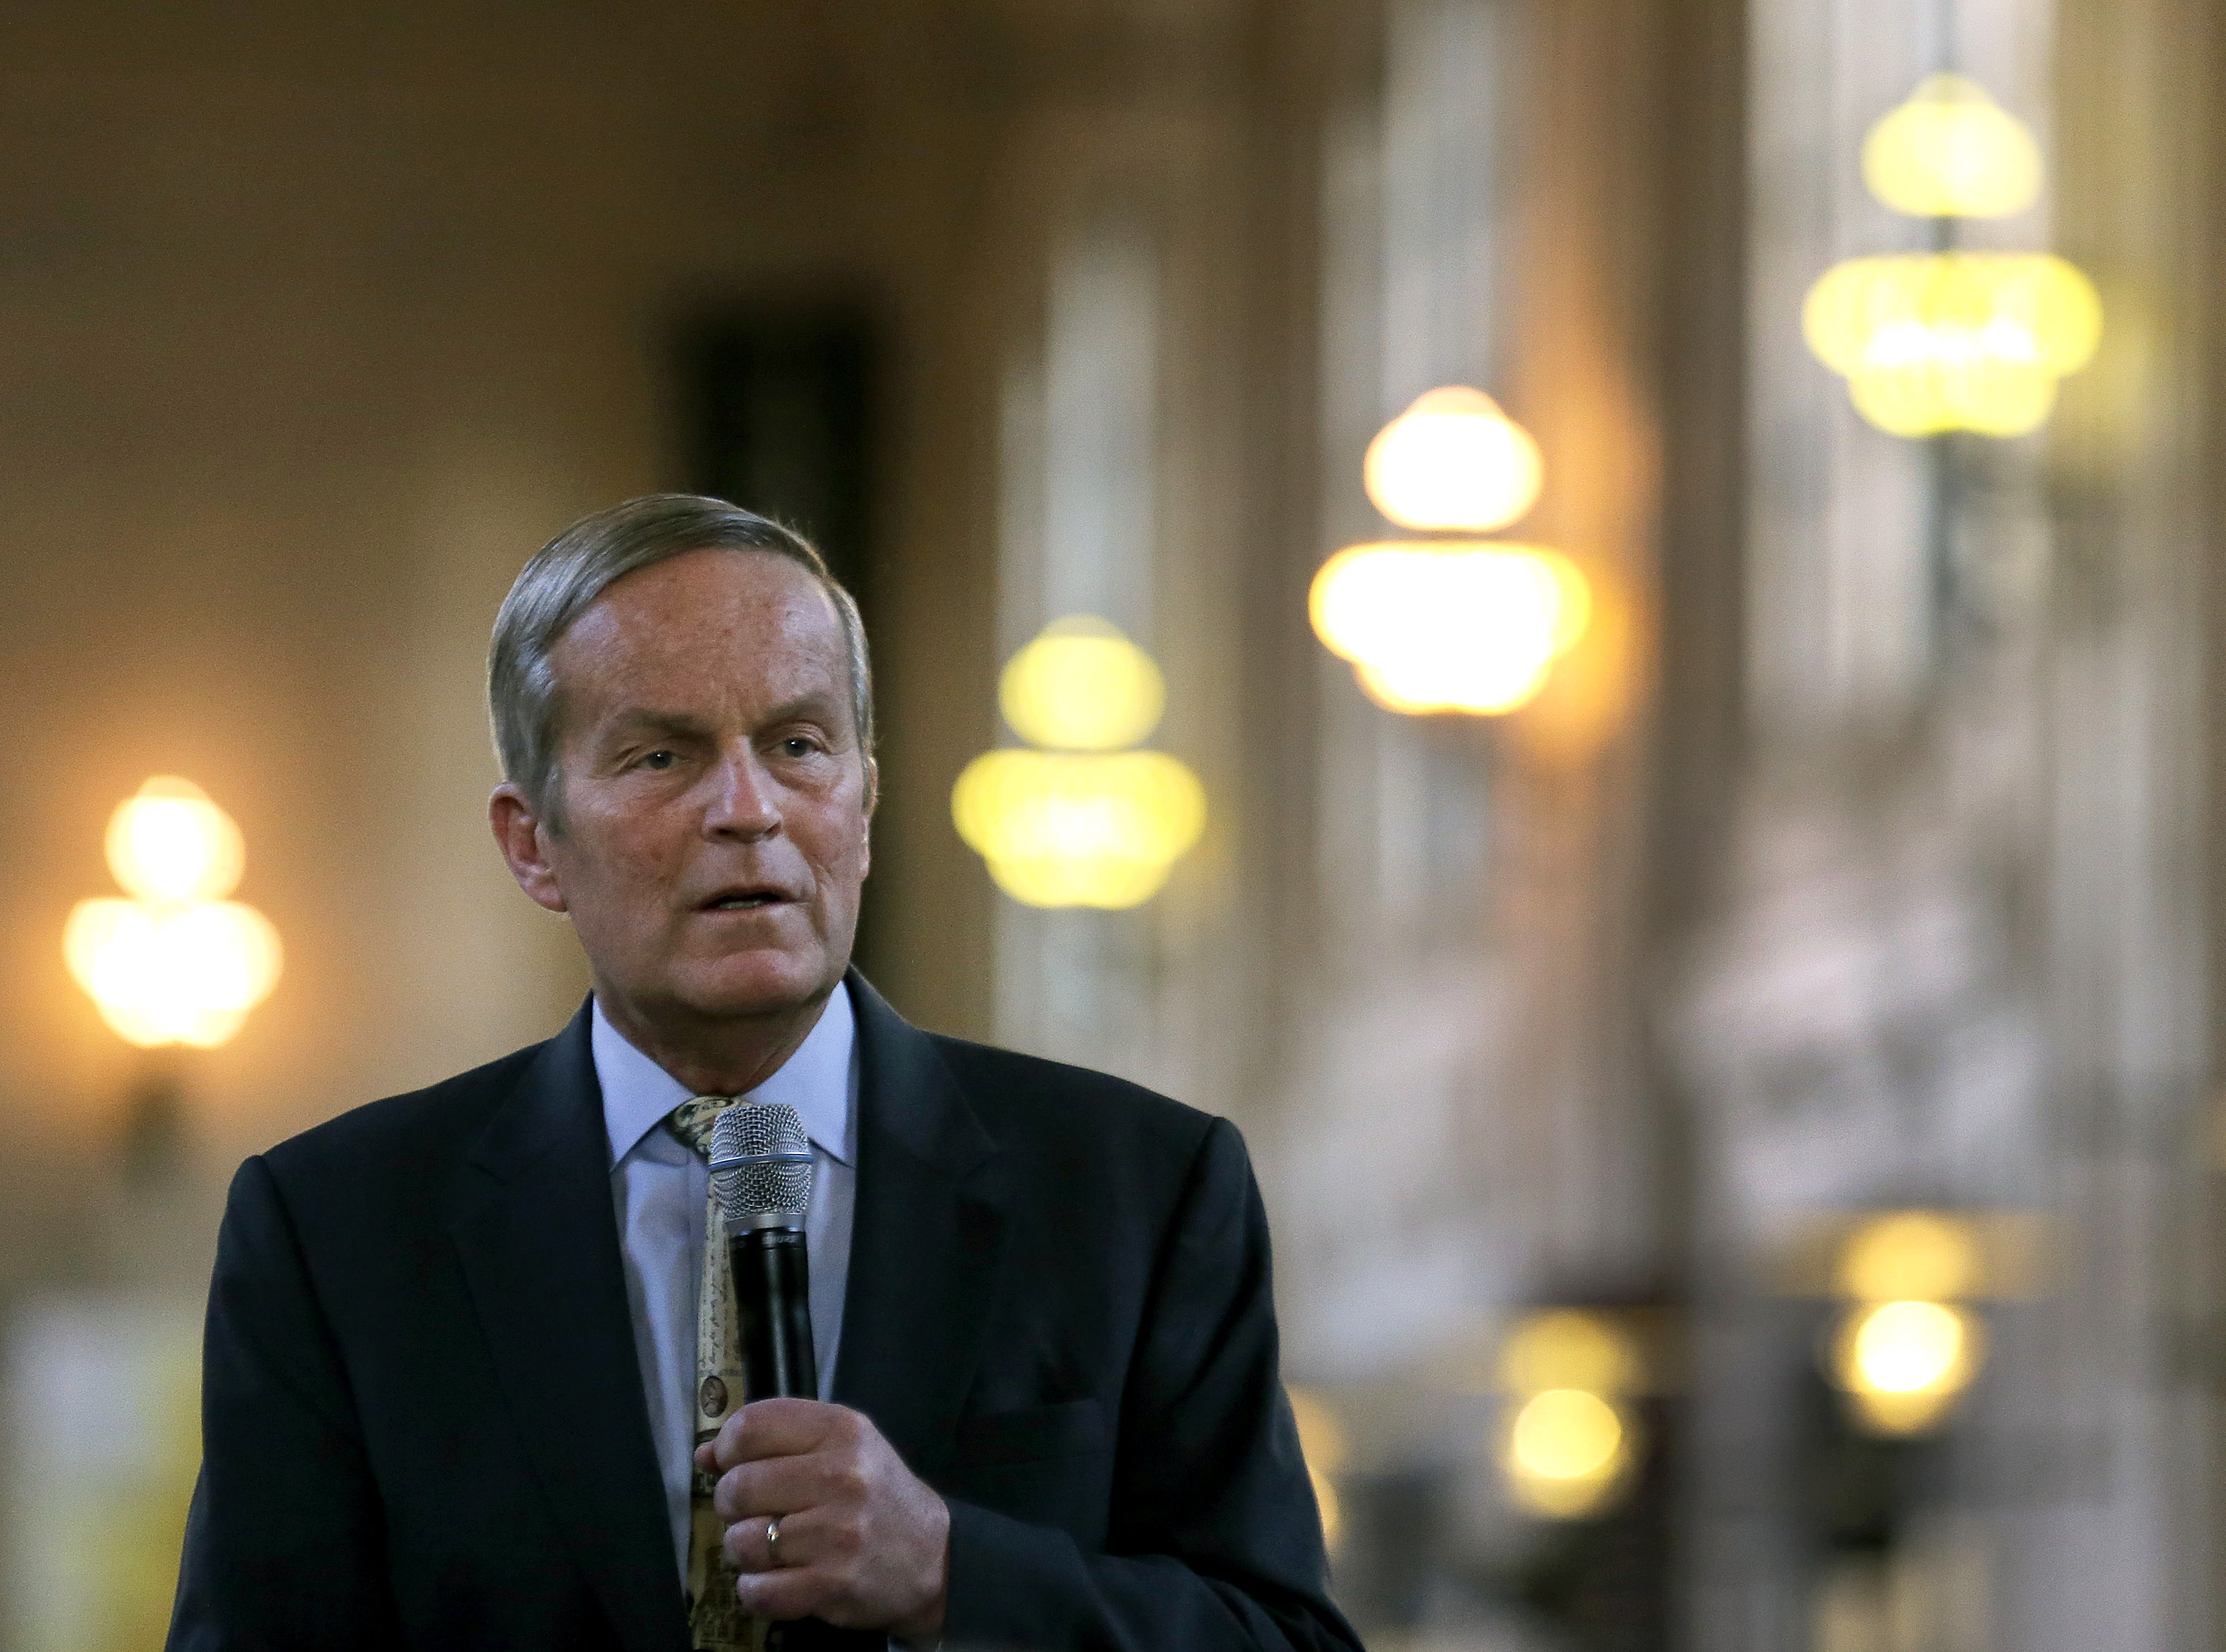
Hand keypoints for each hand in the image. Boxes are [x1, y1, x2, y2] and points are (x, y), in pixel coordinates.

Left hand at [694, 1397, 948, 1638]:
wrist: (933, 1555)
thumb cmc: (875, 1495)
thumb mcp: (840, 1447)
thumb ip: (775, 1441)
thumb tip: (705, 1455)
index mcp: (842, 1430)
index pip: (752, 1426)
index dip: (728, 1448)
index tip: (734, 1465)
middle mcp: (842, 1476)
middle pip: (739, 1486)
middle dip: (733, 1505)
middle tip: (755, 1512)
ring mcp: (838, 1533)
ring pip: (741, 1542)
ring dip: (744, 1551)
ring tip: (771, 1548)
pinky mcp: (833, 1584)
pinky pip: (757, 1591)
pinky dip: (756, 1590)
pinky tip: (778, 1579)